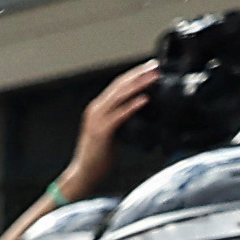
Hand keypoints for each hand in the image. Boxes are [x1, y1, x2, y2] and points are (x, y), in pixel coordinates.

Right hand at [65, 58, 163, 196]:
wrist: (84, 173)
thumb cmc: (99, 155)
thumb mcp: (112, 131)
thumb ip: (122, 118)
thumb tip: (142, 109)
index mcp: (98, 108)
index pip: (118, 85)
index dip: (134, 74)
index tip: (150, 67)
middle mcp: (96, 110)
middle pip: (119, 85)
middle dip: (139, 74)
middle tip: (155, 66)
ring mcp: (97, 120)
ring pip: (120, 96)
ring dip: (139, 85)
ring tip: (154, 77)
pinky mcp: (101, 131)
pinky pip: (120, 114)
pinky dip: (133, 105)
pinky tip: (145, 99)